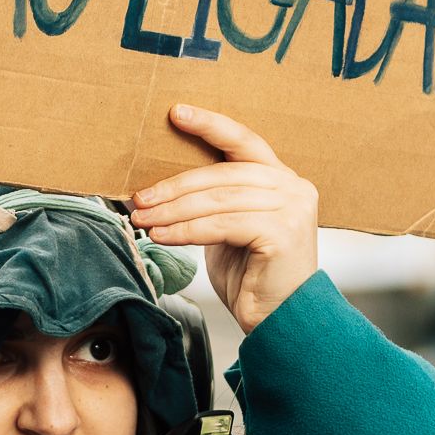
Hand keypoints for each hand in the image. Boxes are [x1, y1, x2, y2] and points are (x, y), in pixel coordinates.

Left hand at [131, 104, 318, 335]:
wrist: (282, 320)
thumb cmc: (253, 277)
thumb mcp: (231, 228)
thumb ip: (215, 201)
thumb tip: (164, 187)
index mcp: (283, 179)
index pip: (243, 142)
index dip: (209, 125)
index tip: (176, 113)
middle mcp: (293, 186)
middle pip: (223, 172)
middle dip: (175, 185)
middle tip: (140, 198)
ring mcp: (292, 207)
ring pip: (218, 198)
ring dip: (174, 210)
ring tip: (143, 220)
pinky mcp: (282, 231)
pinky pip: (222, 224)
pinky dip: (186, 229)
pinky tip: (163, 236)